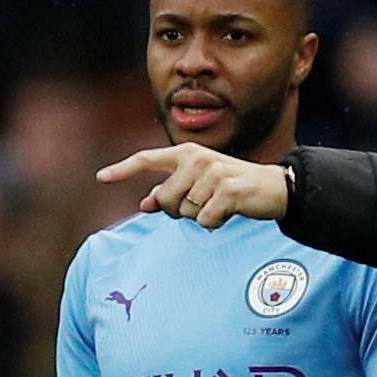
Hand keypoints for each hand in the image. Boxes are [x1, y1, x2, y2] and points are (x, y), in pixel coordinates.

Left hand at [96, 143, 287, 229]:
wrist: (275, 187)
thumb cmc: (233, 187)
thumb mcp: (200, 185)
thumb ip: (172, 190)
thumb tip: (144, 203)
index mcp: (186, 153)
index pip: (147, 159)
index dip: (123, 169)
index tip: (101, 178)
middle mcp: (196, 158)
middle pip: (164, 199)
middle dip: (178, 210)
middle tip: (203, 205)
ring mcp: (212, 173)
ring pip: (184, 212)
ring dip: (200, 217)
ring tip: (219, 206)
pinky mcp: (226, 190)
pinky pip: (204, 221)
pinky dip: (215, 223)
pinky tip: (228, 213)